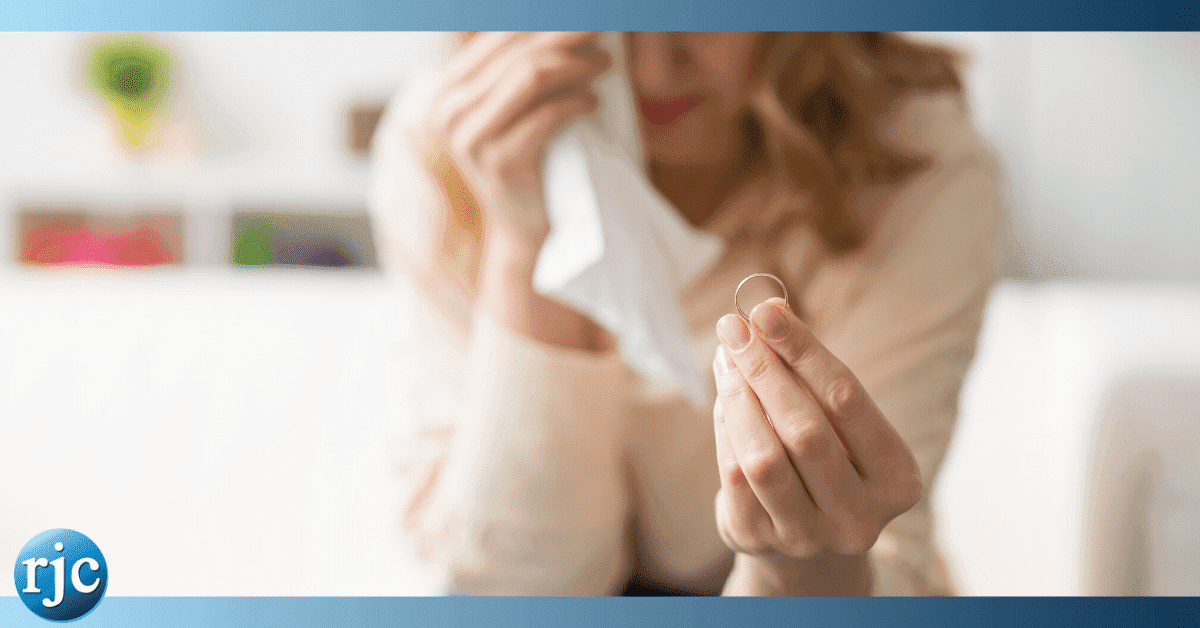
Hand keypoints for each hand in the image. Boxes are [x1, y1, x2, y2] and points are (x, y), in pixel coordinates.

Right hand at [415, 32, 610, 262]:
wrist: (522, 227)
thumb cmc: (527, 161)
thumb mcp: (511, 111)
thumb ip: (515, 72)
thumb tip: (557, 25)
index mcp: (447, 89)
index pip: (497, 36)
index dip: (542, 20)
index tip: (584, 16)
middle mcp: (448, 109)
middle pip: (518, 52)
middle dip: (565, 34)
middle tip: (603, 26)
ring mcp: (469, 137)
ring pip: (531, 77)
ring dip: (576, 65)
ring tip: (605, 63)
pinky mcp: (498, 162)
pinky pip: (545, 116)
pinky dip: (576, 103)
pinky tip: (594, 102)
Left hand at [711, 298, 921, 578]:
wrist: (808, 540)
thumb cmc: (829, 458)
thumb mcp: (836, 421)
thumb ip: (809, 374)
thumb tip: (767, 312)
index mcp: (896, 478)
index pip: (846, 400)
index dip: (804, 351)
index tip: (767, 311)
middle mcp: (859, 517)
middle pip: (804, 431)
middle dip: (764, 370)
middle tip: (734, 328)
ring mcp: (808, 537)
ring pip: (763, 458)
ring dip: (738, 398)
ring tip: (725, 358)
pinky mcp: (758, 541)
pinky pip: (733, 476)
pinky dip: (725, 427)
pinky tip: (724, 396)